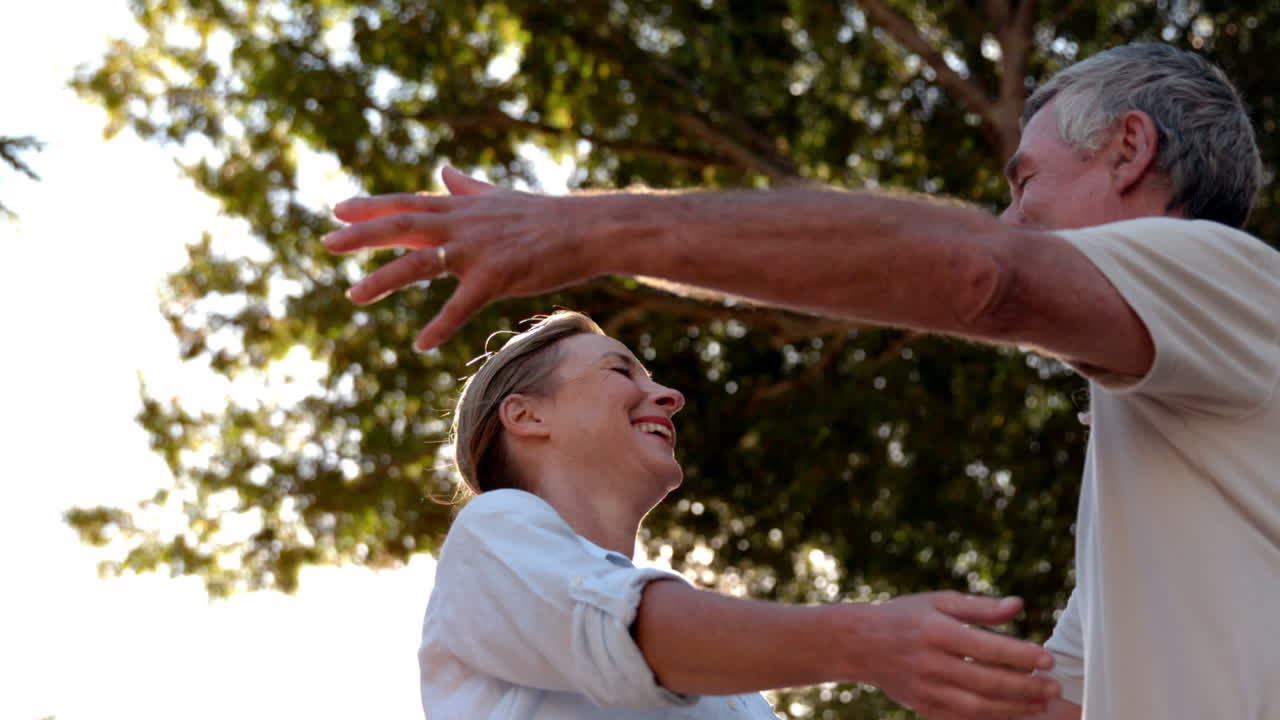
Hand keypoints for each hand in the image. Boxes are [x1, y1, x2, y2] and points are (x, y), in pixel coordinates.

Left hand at [323, 167, 592, 349]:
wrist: (588, 229)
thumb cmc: (546, 217)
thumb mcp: (499, 197)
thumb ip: (466, 187)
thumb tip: (443, 170)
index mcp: (462, 208)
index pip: (408, 203)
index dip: (371, 207)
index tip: (337, 210)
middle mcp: (463, 225)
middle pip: (403, 226)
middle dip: (362, 235)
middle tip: (326, 243)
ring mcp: (478, 250)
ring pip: (421, 264)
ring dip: (384, 279)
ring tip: (353, 295)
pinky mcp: (498, 276)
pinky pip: (462, 305)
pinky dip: (441, 325)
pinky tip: (422, 344)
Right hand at [846, 592, 1059, 719]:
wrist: (860, 643)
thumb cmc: (905, 617)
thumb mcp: (938, 601)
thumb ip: (980, 607)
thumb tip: (1019, 605)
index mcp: (936, 632)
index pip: (987, 647)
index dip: (1021, 655)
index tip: (1048, 659)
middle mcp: (930, 663)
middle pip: (986, 681)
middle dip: (1025, 687)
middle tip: (1054, 687)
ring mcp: (925, 689)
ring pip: (977, 706)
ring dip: (1013, 708)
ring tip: (1039, 704)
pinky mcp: (922, 707)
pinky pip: (962, 718)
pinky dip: (990, 718)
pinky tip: (1012, 713)